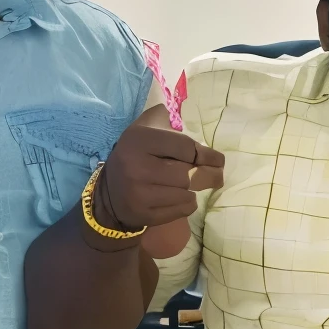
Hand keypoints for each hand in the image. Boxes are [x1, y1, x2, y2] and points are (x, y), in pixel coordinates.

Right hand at [93, 104, 223, 249]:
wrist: (110, 193)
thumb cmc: (136, 155)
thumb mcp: (144, 129)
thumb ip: (164, 118)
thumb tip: (182, 114)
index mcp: (140, 140)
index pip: (186, 147)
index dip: (208, 155)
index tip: (218, 160)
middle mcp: (137, 167)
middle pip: (189, 174)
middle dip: (210, 175)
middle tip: (218, 176)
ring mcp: (139, 194)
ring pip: (187, 193)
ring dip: (196, 190)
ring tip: (195, 185)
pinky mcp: (144, 214)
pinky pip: (181, 210)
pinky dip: (187, 204)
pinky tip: (182, 197)